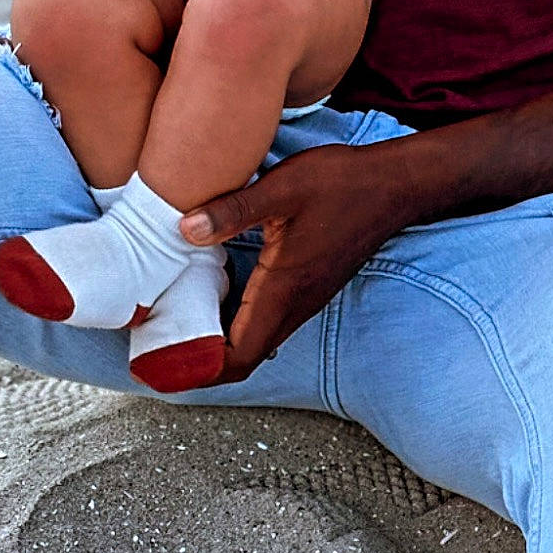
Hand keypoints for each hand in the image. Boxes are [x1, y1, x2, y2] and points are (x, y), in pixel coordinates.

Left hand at [178, 140, 412, 379]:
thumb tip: (183, 229)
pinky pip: (267, 320)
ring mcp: (304, 298)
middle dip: (200, 360)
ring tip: (177, 320)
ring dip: (218, 340)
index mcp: (283, 291)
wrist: (393, 185)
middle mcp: (294, 305)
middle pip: (243, 356)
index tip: (164, 357)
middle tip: (158, 342)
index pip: (239, 356)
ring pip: (255, 339)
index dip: (200, 367)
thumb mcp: (282, 189)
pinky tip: (215, 291)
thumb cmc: (341, 185)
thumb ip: (232, 210)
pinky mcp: (307, 286)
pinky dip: (236, 320)